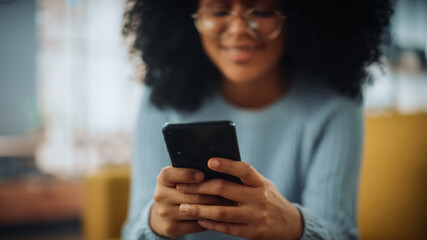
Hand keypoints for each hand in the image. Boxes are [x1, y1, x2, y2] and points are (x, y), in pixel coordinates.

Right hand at [150, 166, 232, 237]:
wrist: (163, 214)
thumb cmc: (177, 190)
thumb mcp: (177, 178)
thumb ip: (189, 171)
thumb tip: (216, 167)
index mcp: (162, 180)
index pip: (170, 174)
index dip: (186, 174)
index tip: (202, 174)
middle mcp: (160, 196)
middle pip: (190, 194)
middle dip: (213, 192)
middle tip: (231, 190)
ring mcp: (165, 213)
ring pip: (196, 210)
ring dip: (216, 206)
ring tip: (231, 203)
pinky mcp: (172, 228)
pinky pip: (196, 224)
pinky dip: (211, 220)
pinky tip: (222, 216)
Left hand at [176, 158, 302, 239]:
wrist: (291, 225)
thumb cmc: (270, 199)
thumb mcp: (263, 185)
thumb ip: (245, 178)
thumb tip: (215, 167)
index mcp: (260, 183)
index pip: (244, 170)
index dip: (227, 165)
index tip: (210, 161)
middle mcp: (259, 198)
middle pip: (225, 190)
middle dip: (200, 188)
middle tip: (182, 187)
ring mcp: (255, 216)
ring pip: (222, 212)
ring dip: (200, 210)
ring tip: (183, 207)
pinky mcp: (252, 232)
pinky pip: (227, 228)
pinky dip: (211, 224)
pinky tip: (199, 219)